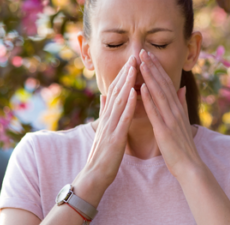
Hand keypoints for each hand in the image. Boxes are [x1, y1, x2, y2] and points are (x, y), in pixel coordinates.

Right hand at [73, 55, 136, 189]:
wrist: (95, 173)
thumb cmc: (102, 151)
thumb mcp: (103, 127)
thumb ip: (104, 110)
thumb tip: (104, 94)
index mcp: (108, 115)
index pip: (116, 91)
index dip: (123, 75)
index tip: (131, 61)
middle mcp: (108, 117)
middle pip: (117, 91)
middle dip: (125, 73)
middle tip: (133, 56)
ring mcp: (110, 126)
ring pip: (119, 100)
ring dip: (126, 83)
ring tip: (133, 67)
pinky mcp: (115, 137)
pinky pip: (123, 118)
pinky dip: (128, 104)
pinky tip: (134, 92)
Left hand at [139, 49, 202, 178]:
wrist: (189, 165)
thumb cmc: (182, 143)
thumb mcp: (183, 119)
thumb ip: (181, 102)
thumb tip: (180, 87)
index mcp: (177, 106)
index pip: (166, 83)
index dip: (157, 68)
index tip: (149, 55)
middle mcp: (175, 109)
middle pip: (162, 84)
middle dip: (152, 66)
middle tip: (142, 51)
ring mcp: (170, 119)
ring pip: (159, 93)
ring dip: (150, 77)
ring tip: (141, 62)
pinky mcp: (164, 130)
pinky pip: (155, 112)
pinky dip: (149, 99)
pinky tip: (142, 87)